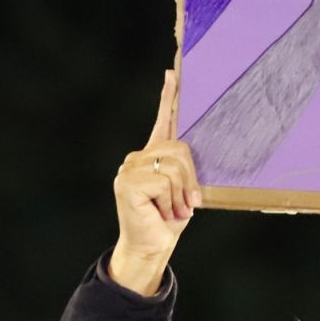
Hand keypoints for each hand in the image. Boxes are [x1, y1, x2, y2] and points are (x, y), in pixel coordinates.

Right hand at [108, 71, 200, 295]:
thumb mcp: (184, 192)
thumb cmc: (169, 221)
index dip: (168, 97)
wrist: (151, 247)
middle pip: (180, 148)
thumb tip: (190, 156)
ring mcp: (130, 168)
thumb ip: (186, 171)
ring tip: (173, 211)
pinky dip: (171, 200)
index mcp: (154, 156)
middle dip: (190, 179)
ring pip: (174, 166)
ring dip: (181, 195)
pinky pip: (164, 181)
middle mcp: (139, 157)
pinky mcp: (128, 181)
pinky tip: (162, 212)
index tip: (172, 73)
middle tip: (188, 204)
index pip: (163, 121)